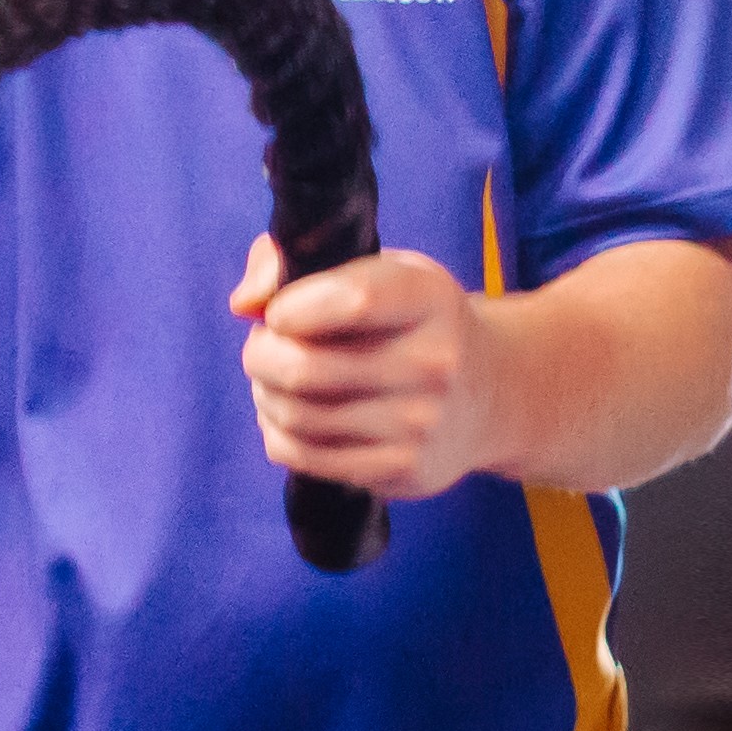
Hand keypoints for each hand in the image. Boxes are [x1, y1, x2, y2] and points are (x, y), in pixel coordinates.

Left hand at [232, 234, 492, 497]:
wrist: (488, 394)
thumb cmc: (407, 320)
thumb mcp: (373, 268)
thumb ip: (292, 261)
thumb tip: (244, 303)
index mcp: (427, 296)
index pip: (349, 301)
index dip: (289, 308)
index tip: (279, 312)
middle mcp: (435, 361)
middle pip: (304, 368)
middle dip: (259, 355)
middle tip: (263, 349)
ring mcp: (422, 422)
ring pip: (295, 415)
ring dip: (266, 396)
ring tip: (277, 383)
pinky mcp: (404, 469)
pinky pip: (303, 456)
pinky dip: (278, 435)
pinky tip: (292, 418)